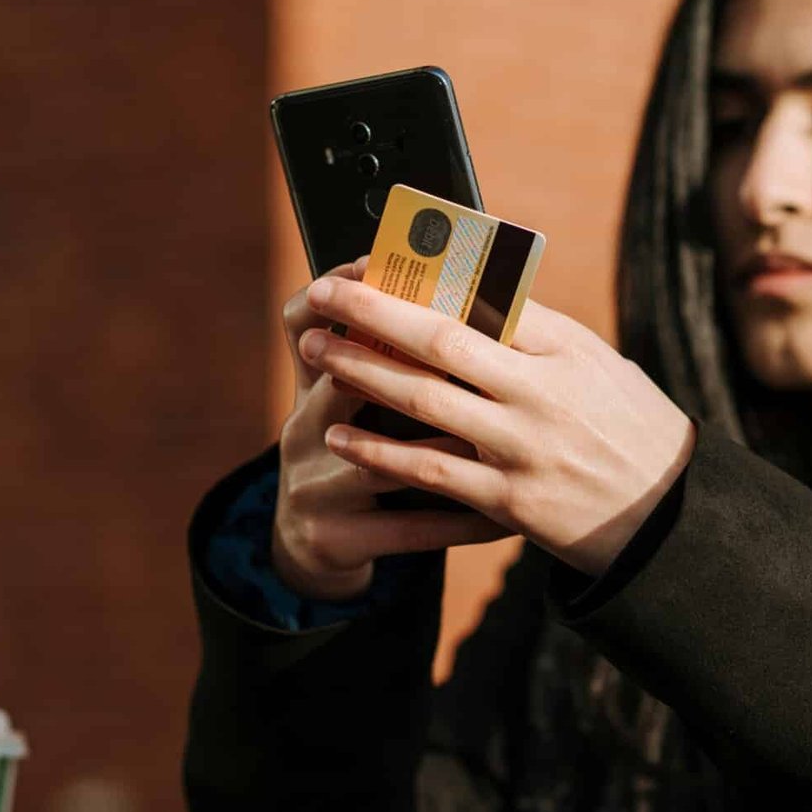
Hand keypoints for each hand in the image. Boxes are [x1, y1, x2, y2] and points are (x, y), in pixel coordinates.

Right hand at [272, 259, 512, 600]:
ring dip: (452, 450)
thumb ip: (388, 354)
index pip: (302, 322)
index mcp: (309, 387)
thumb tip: (458, 290)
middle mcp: (300, 431)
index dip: (352, 298)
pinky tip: (507, 519)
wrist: (310, 540)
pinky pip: (410, 529)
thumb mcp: (342, 401)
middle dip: (412, 365)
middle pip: (342, 386)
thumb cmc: (348, 447)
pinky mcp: (335, 538)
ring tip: (512, 442)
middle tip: (485, 354)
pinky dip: (462, 522)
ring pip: (386, 465)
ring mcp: (313, 489)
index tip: (408, 272)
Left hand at [298, 276, 696, 577]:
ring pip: (425, 401)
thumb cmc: (629, 428)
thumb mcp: (599, 366)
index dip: (420, 278)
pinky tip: (339, 434)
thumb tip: (467, 294)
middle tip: (321, 295)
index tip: (373, 263)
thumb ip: (536, 335)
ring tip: (315, 352)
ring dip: (361, 373)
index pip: (485, 296)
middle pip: (440, 341)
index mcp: (566, 348)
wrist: (669, 517)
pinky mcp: (510, 501)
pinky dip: (379, 451)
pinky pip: (430, 471)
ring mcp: (524, 448)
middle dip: (372, 313)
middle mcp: (543, 392)